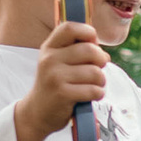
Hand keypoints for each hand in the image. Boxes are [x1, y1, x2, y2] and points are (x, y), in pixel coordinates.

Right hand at [14, 19, 108, 140]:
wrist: (37, 112)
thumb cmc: (56, 84)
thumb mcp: (58, 62)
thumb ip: (76, 50)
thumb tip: (102, 51)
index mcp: (49, 47)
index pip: (70, 28)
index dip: (88, 32)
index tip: (93, 43)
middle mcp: (50, 59)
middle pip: (90, 50)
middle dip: (102, 61)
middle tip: (97, 70)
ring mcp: (55, 76)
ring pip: (96, 72)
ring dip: (101, 81)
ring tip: (92, 85)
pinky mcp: (63, 94)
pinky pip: (94, 90)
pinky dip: (98, 94)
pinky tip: (90, 96)